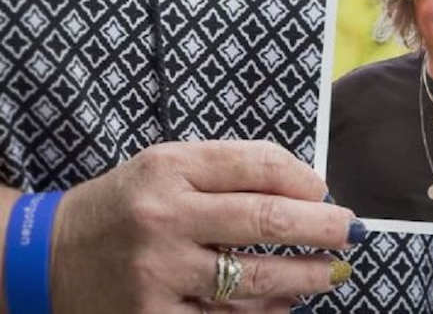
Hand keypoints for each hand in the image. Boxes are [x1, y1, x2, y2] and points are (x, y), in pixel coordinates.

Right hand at [49, 140, 361, 313]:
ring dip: (306, 277)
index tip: (325, 192)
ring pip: (255, 279)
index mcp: (170, 167)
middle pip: (265, 221)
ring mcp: (159, 273)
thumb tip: (306, 188)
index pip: (258, 165)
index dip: (304, 179)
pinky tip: (288, 305)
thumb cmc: (124, 205)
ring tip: (333, 272)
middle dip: (323, 228)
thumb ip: (229, 169)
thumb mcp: (166, 166)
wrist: (47, 257)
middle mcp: (165, 217)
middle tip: (353, 231)